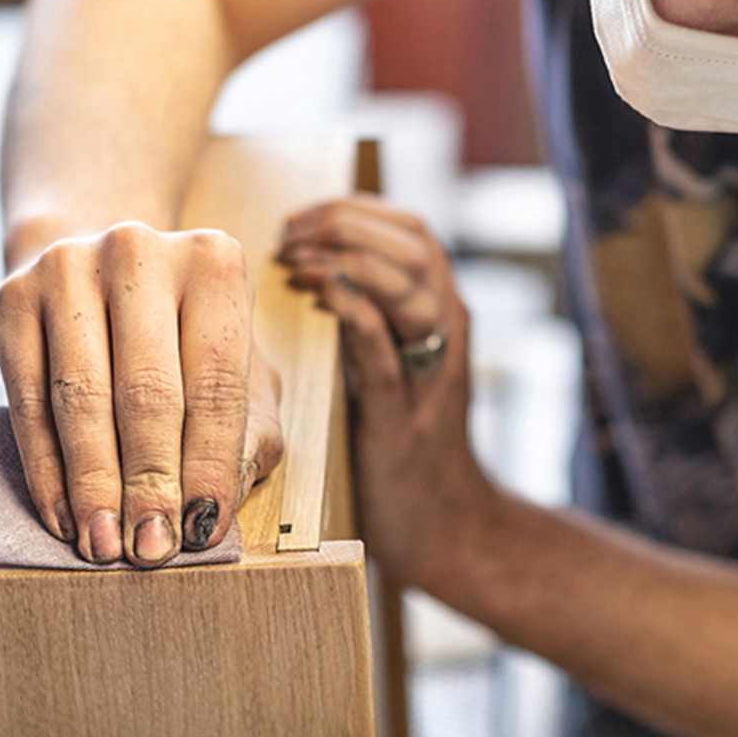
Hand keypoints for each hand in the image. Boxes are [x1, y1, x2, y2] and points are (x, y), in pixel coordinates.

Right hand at [0, 221, 282, 567]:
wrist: (98, 274)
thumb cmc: (186, 339)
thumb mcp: (243, 373)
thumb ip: (249, 433)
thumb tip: (215, 507)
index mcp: (215, 262)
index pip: (216, 382)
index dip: (210, 465)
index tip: (203, 530)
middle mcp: (140, 251)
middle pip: (147, 391)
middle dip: (150, 482)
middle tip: (152, 548)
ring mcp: (66, 268)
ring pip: (81, 399)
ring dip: (94, 485)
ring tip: (106, 545)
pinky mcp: (9, 299)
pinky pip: (27, 402)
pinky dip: (47, 469)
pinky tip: (64, 516)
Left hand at [280, 196, 494, 583]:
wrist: (445, 526)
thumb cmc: (407, 443)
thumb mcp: (394, 365)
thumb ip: (370, 317)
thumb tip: (311, 267)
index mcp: (443, 314)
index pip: (411, 229)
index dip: (355, 210)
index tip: (302, 216)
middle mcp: (447, 333)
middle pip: (412, 244)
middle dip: (345, 225)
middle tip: (290, 233)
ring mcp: (429, 376)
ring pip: (409, 287)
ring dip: (348, 259)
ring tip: (298, 258)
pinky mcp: (400, 420)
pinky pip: (383, 354)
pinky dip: (355, 314)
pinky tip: (323, 295)